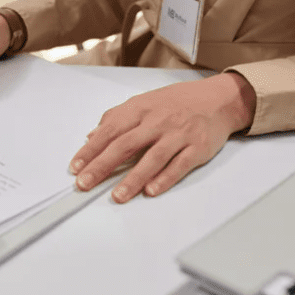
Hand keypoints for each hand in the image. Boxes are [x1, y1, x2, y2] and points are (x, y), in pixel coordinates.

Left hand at [68, 72, 255, 202]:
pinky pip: (179, 165)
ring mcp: (178, 134)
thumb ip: (117, 118)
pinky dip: (165, 178)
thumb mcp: (144, 102)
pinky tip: (151, 191)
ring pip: (153, 158)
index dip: (91, 150)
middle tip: (85, 184)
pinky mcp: (197, 147)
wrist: (218, 98)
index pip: (110, 130)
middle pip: (126, 144)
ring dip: (133, 179)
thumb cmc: (177, 102)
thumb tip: (92, 137)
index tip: (76, 168)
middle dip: (103, 166)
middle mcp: (158, 121)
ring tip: (118, 196)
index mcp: (140, 109)